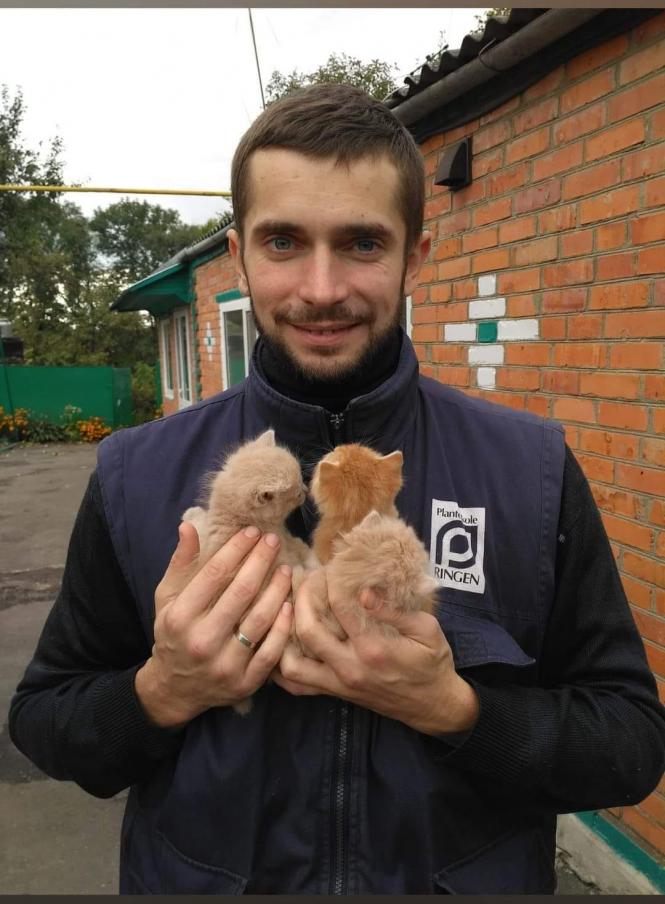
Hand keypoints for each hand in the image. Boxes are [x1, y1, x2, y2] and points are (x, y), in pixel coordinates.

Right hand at [135, 522, 292, 727]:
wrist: (174, 689)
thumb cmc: (174, 633)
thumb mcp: (167, 598)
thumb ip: (180, 563)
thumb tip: (189, 525)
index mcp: (180, 617)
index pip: (214, 574)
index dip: (236, 549)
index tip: (252, 532)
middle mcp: (201, 641)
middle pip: (241, 592)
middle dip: (261, 561)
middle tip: (274, 541)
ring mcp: (224, 664)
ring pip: (260, 620)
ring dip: (277, 589)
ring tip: (287, 568)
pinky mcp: (244, 682)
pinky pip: (271, 651)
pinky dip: (282, 626)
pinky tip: (289, 603)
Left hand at [273, 575, 478, 736]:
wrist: (434, 706)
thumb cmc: (433, 663)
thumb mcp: (428, 630)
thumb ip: (395, 611)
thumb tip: (364, 591)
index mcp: (374, 649)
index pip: (339, 606)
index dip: (331, 580)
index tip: (330, 566)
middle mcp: (350, 668)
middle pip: (307, 630)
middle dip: (301, 597)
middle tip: (303, 577)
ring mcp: (339, 684)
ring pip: (292, 664)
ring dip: (284, 634)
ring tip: (287, 606)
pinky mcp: (335, 693)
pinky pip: (297, 685)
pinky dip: (283, 666)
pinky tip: (283, 643)